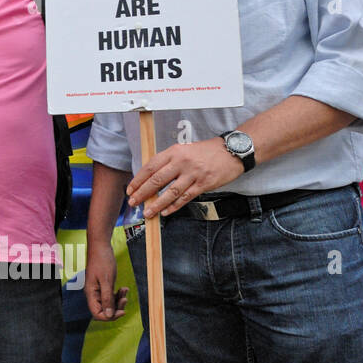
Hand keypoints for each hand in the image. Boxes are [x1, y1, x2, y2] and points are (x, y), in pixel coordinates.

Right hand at [83, 241, 128, 320]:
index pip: (97, 314)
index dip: (110, 316)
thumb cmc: (102, 261)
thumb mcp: (107, 280)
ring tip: (125, 291)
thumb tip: (109, 315)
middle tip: (125, 300)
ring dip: (118, 300)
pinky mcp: (103, 285)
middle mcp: (93, 294)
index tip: (122, 311)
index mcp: (91, 294)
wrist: (100, 247)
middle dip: (116, 308)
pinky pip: (111, 295)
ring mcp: (98, 290)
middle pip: (104, 310)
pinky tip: (124, 288)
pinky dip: (118, 294)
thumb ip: (107, 298)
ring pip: (109, 303)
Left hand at [126, 138, 243, 217]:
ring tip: (147, 212)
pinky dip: (174, 206)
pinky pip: (186, 197)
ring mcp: (193, 174)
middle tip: (133, 202)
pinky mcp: (204, 184)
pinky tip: (165, 212)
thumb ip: (168, 162)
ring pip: (170, 192)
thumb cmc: (205, 151)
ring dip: (157, 204)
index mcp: (174, 152)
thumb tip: (151, 178)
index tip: (130, 189)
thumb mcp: (183, 150)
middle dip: (142, 193)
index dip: (138, 180)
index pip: (150, 167)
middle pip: (157, 180)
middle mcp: (182, 162)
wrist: (231, 151)